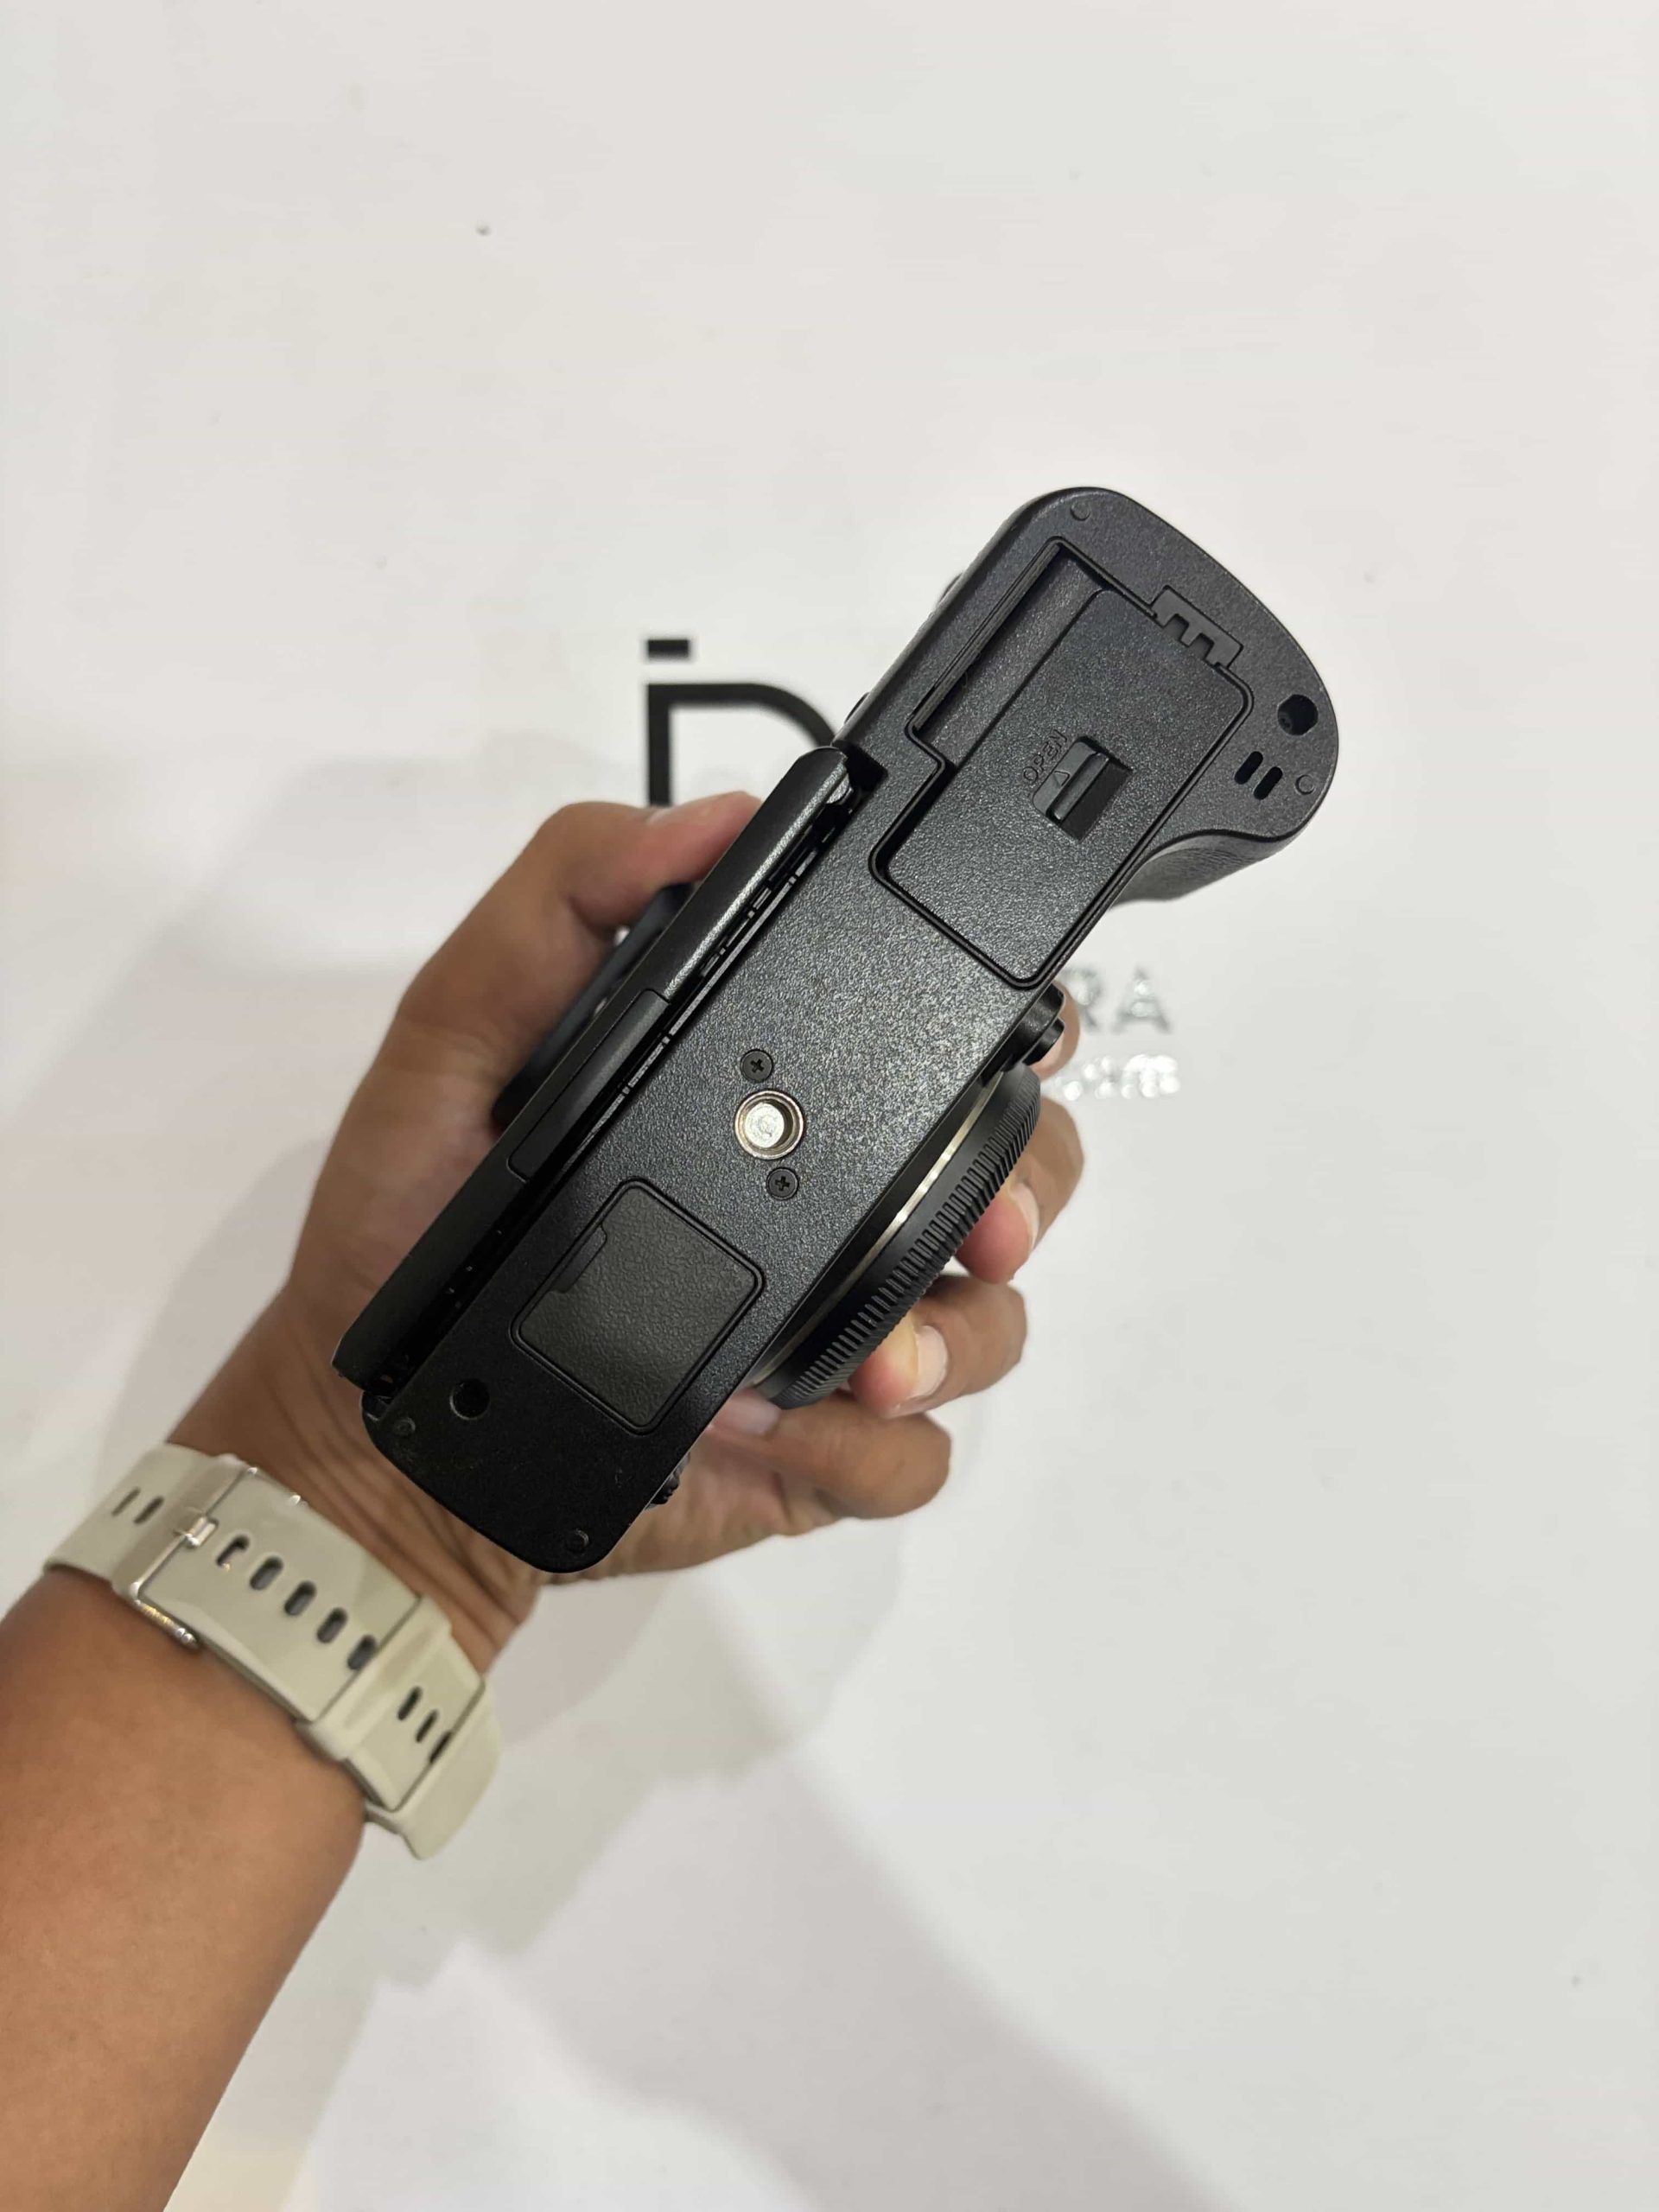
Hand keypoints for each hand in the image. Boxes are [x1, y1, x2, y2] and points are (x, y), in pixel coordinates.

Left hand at [174, 794, 1083, 1666]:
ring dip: (958, 1340)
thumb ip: (558, 904)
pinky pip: (914, 1458)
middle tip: (989, 1227)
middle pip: (1011, 1176)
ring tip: (872, 1364)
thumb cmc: (409, 1217)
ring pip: (991, 1323)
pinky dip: (869, 1452)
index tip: (1028, 1036)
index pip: (934, 1041)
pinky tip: (781, 1432)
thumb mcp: (454, 1034)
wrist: (384, 1425)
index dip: (1010, 1030)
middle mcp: (824, 1206)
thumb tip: (706, 823)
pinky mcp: (818, 1452)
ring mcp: (833, 1334)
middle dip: (1025, 1194)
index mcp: (762, 1100)